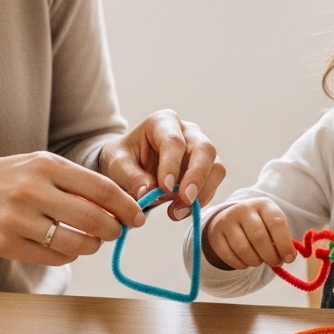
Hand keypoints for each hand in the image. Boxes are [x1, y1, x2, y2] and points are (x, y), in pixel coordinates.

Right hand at [0, 152, 145, 267]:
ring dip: (91, 246)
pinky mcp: (5, 244)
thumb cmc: (4, 178)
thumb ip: (74, 183)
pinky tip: (66, 247)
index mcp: (45, 165)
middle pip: (92, 219)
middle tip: (116, 232)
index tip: (138, 217)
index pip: (100, 188)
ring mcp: (16, 219)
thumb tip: (117, 206)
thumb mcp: (38, 166)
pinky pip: (53, 257)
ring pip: (75, 244)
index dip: (125, 206)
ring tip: (91, 241)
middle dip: (113, 230)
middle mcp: (31, 190)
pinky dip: (67, 255)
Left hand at [99, 110, 225, 219]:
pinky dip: (200, 200)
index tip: (164, 187)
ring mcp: (199, 150)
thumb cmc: (123, 159)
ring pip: (216, 167)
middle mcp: (187, 132)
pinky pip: (212, 184)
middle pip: (204, 149)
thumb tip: (149, 192)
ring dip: (202, 192)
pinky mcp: (206, 169)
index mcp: (163, 122)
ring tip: (178, 211)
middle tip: (185, 199)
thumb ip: (132, 176)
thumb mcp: (117, 165)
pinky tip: (181, 211)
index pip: (173, 141)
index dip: (171, 164)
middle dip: (197, 176)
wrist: (129, 167)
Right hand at [203, 198, 296, 270]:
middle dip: (270, 256)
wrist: (231, 218)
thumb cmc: (260, 225)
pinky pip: (230, 256)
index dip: (284, 243)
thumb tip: (288, 257)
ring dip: (256, 262)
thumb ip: (283, 239)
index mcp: (263, 204)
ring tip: (259, 261)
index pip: (276, 222)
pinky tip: (246, 262)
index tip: (289, 258)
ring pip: (243, 250)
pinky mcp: (216, 234)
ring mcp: (227, 221)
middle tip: (274, 262)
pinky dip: (241, 264)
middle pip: (259, 238)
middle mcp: (244, 209)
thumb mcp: (272, 224)